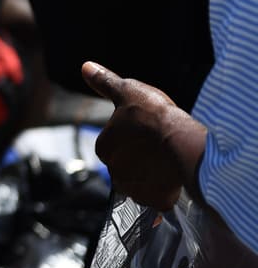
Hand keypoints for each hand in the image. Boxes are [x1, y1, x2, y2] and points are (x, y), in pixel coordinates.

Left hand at [82, 62, 207, 210]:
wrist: (183, 142)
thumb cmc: (153, 115)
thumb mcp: (128, 91)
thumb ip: (105, 82)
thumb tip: (86, 66)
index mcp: (104, 147)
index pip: (116, 144)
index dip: (134, 137)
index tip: (148, 131)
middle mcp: (113, 172)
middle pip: (129, 164)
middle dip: (143, 158)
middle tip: (161, 145)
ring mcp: (134, 188)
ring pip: (143, 182)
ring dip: (154, 175)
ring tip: (169, 160)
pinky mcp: (154, 201)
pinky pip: (159, 197)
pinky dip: (166, 190)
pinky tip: (175, 176)